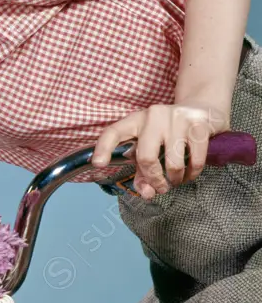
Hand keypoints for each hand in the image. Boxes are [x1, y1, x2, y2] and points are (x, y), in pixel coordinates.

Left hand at [90, 102, 229, 198]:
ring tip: (176, 180)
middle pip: (146, 157)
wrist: (204, 109)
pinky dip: (192, 173)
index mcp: (136, 120)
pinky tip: (190, 173)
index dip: (103, 148)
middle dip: (154, 179)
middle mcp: (154, 115)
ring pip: (173, 163)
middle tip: (161, 188)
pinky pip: (195, 160)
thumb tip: (147, 193)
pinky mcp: (199, 125)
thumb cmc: (172, 132)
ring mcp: (177, 118)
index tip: (97, 164)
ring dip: (175, 179)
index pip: (114, 132)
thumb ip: (143, 170)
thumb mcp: (153, 144)